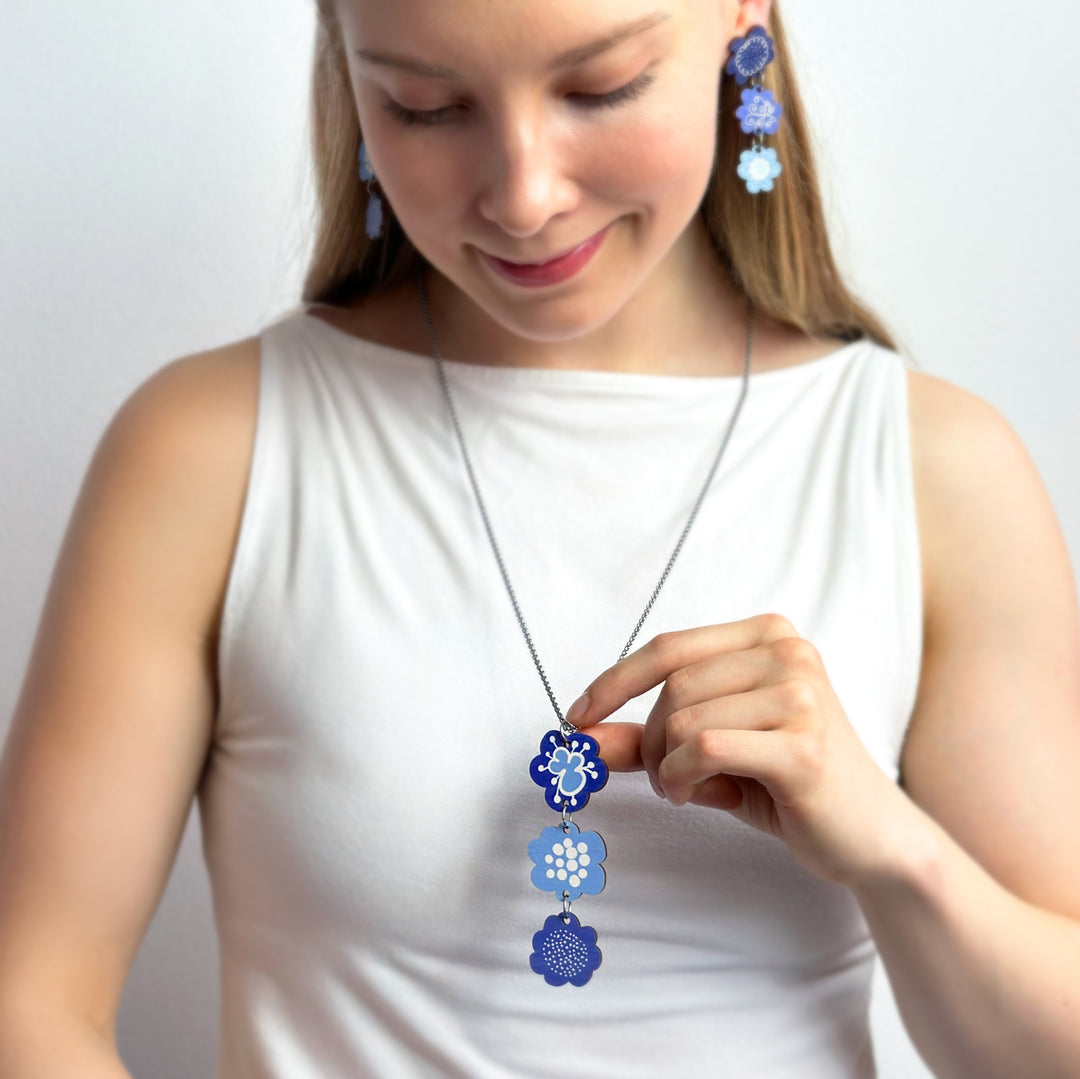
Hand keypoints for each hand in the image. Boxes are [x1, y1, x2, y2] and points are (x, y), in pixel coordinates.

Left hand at [566, 613, 928, 887]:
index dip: (613, 682)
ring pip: (683, 718)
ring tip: (686, 789)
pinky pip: (704, 747)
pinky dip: (682, 778)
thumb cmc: (787, 783)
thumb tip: (580, 738)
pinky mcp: (803, 743)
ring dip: (666, 766)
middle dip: (649, 741)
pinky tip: (695, 796)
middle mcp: (788, 651)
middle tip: (665, 780)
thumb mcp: (711, 749)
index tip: (577, 718)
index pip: (669, 648)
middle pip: (672, 686)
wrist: (870, 836)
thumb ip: (647, 737)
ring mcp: (801, 693)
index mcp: (768, 635)